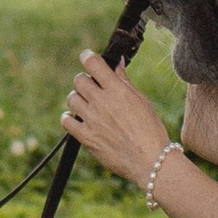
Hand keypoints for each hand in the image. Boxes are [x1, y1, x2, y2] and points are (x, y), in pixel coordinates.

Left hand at [61, 48, 176, 189]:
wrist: (151, 161)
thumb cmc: (151, 130)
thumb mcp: (141, 101)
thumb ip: (124, 81)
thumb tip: (117, 63)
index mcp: (117, 90)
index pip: (93, 63)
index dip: (87, 57)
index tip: (87, 57)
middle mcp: (102, 102)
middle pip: (79, 80)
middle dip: (85, 80)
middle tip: (93, 88)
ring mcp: (92, 120)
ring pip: (72, 98)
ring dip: (78, 98)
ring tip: (88, 105)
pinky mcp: (86, 137)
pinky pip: (66, 121)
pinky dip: (69, 118)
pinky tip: (77, 118)